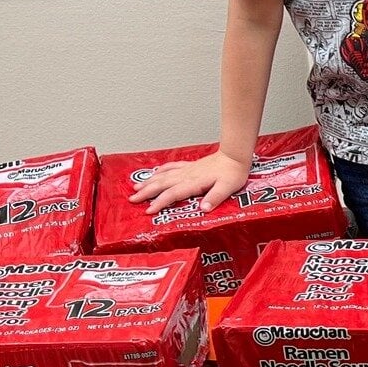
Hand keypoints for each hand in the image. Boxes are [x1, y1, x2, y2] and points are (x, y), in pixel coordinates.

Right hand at [130, 150, 251, 213]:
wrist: (235, 156)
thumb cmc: (233, 173)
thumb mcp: (227, 188)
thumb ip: (215, 197)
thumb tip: (203, 208)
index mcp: (194, 182)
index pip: (172, 194)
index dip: (159, 202)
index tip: (149, 210)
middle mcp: (187, 175)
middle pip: (162, 184)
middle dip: (146, 192)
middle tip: (133, 199)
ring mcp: (187, 170)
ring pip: (163, 175)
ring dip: (149, 181)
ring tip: (136, 187)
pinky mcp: (190, 166)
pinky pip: (171, 167)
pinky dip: (161, 170)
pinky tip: (154, 173)